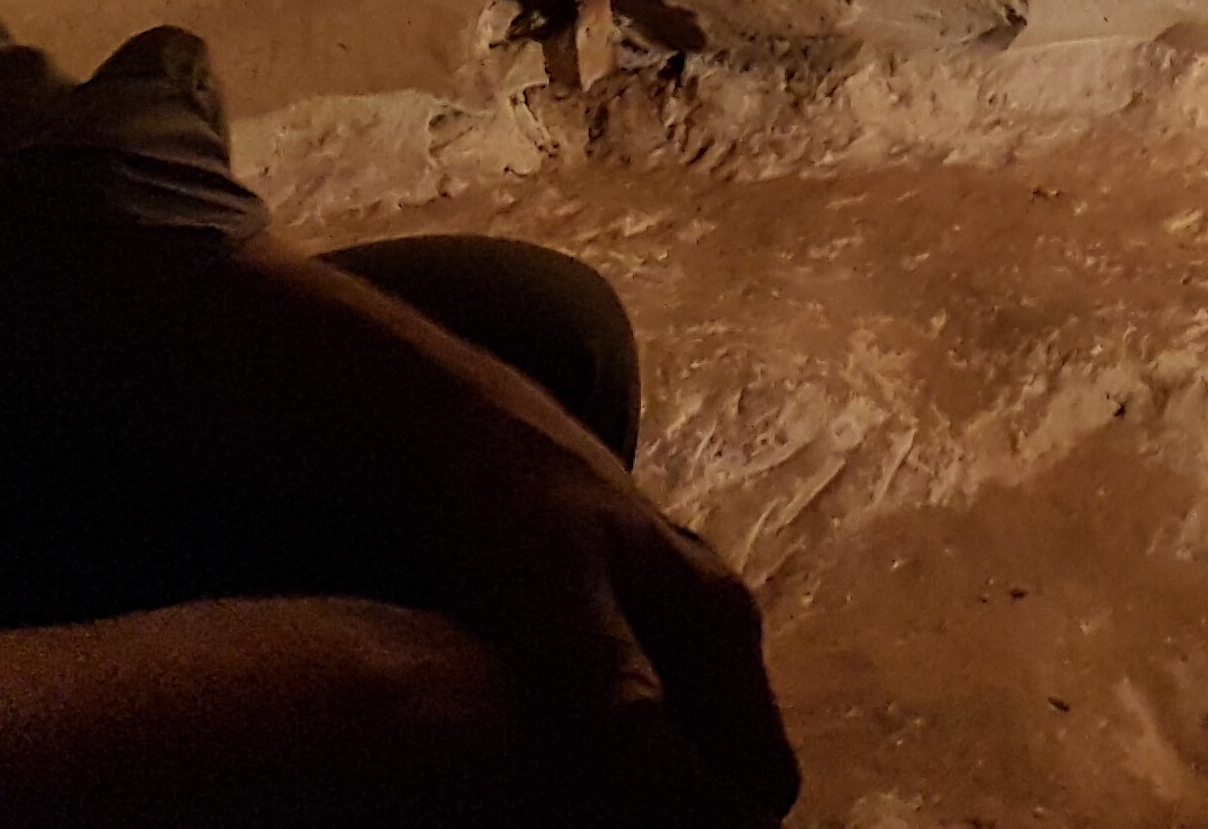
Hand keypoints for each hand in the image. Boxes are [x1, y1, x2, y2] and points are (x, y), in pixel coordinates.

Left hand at [396, 384, 797, 826]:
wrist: (445, 418)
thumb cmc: (502, 512)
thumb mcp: (562, 613)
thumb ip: (630, 707)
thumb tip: (709, 806)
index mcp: (721, 619)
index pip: (761, 778)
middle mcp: (713, 615)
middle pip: (729, 760)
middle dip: (685, 809)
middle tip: (587, 823)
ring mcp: (668, 607)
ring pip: (684, 738)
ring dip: (646, 785)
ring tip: (562, 806)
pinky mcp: (618, 609)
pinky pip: (645, 712)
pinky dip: (611, 755)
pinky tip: (541, 766)